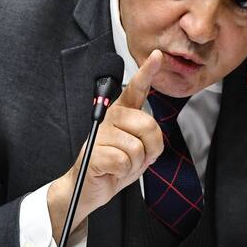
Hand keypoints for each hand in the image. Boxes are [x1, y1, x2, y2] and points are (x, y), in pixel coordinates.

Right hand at [47, 49, 163, 242]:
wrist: (88, 190)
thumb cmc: (114, 167)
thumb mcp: (138, 150)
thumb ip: (146, 136)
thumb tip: (152, 134)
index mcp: (122, 114)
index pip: (137, 89)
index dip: (148, 72)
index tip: (158, 56)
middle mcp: (110, 118)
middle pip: (148, 125)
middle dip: (152, 148)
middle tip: (140, 158)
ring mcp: (99, 134)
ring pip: (137, 147)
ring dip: (136, 164)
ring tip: (122, 165)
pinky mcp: (93, 152)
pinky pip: (124, 161)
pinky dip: (123, 172)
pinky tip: (112, 170)